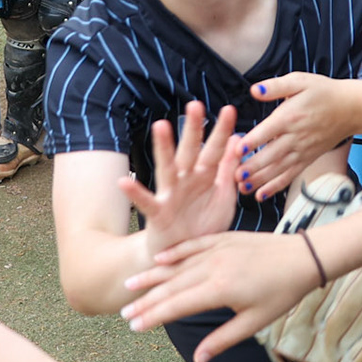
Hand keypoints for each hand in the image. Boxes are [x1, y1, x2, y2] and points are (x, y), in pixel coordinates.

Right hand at [118, 102, 243, 262]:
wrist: (183, 256)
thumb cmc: (204, 226)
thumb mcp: (223, 196)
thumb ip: (228, 170)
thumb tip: (237, 139)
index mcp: (205, 177)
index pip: (215, 150)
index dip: (222, 132)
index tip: (230, 109)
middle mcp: (186, 181)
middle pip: (190, 151)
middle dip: (193, 129)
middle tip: (195, 105)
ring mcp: (170, 195)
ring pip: (167, 168)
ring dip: (164, 147)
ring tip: (160, 126)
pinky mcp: (158, 214)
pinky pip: (146, 202)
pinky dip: (134, 192)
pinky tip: (123, 182)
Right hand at [119, 231, 320, 361]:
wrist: (304, 256)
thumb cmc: (282, 294)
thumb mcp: (254, 322)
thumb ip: (222, 340)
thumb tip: (198, 361)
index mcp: (220, 289)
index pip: (177, 305)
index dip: (154, 317)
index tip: (134, 327)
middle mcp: (214, 266)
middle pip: (171, 286)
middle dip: (146, 300)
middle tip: (123, 312)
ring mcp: (218, 249)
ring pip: (178, 265)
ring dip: (153, 276)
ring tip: (130, 285)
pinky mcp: (225, 238)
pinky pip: (193, 245)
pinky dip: (175, 253)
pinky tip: (159, 259)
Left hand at [237, 73, 356, 199]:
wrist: (350, 109)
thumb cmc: (323, 92)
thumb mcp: (299, 81)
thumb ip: (275, 86)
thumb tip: (255, 90)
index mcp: (290, 116)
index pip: (268, 131)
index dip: (253, 141)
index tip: (237, 150)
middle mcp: (296, 136)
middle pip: (271, 154)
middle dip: (253, 166)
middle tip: (235, 175)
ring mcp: (302, 150)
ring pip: (278, 169)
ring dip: (259, 180)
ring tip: (242, 188)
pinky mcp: (307, 159)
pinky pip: (290, 175)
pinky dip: (275, 186)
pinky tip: (261, 194)